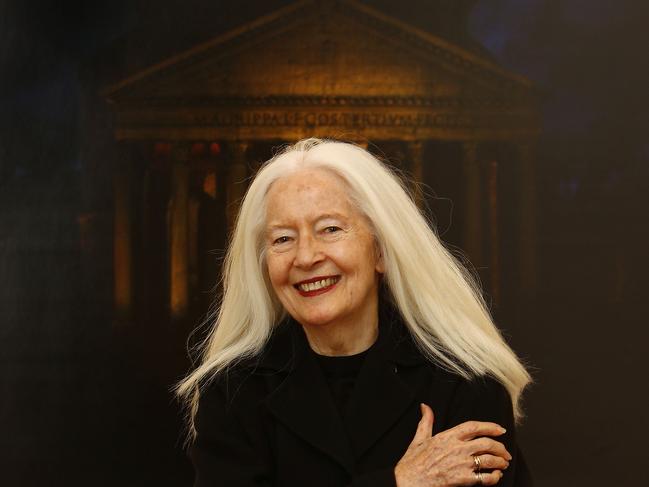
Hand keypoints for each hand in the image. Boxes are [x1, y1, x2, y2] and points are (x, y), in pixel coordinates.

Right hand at [394, 404, 511, 486]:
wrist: (408, 481)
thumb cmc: (413, 462)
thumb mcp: (419, 438)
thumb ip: (426, 421)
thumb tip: (425, 407)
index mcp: (448, 436)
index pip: (474, 427)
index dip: (490, 427)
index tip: (500, 429)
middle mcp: (457, 448)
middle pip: (487, 443)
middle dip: (500, 447)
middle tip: (505, 452)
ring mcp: (462, 464)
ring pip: (489, 460)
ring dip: (500, 462)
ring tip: (504, 464)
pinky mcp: (463, 480)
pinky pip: (485, 478)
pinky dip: (495, 477)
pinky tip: (496, 476)